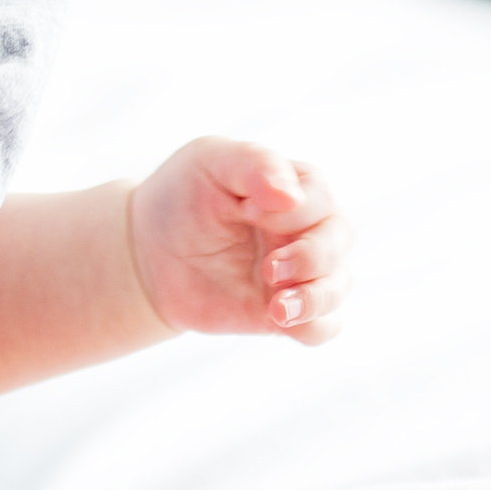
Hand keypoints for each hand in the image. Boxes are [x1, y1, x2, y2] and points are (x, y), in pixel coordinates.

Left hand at [125, 137, 351, 345]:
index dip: (293, 212)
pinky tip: (281, 322)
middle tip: (269, 267)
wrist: (150, 251)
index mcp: (296, 186)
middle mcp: (307, 228)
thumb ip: (253, 164)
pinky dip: (313, 327)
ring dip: (316, 298)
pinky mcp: (286, 310)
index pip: (320, 198)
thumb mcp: (211, 161)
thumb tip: (292, 195)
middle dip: (311, 257)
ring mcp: (300, 273)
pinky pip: (323, 327)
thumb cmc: (186, 194)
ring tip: (276, 307)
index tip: (246, 211)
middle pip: (340, 240)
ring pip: (338, 286)